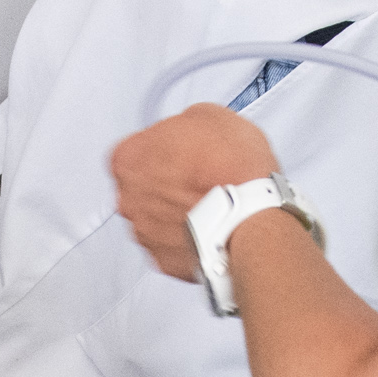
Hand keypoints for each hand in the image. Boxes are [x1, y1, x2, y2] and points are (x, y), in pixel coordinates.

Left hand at [113, 104, 282, 282]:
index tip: (182, 148)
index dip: (164, 146)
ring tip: (210, 203)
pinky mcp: (165, 260)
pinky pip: (172, 244)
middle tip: (199, 175)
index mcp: (129, 158)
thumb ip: (186, 122)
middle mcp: (128, 198)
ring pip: (155, 217)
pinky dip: (188, 236)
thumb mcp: (211, 116)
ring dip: (176, 210)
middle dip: (166, 181)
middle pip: (141, 185)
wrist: (249, 219)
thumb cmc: (230, 170)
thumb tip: (191, 127)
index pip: (137, 146)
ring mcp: (144, 233)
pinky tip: (211, 225)